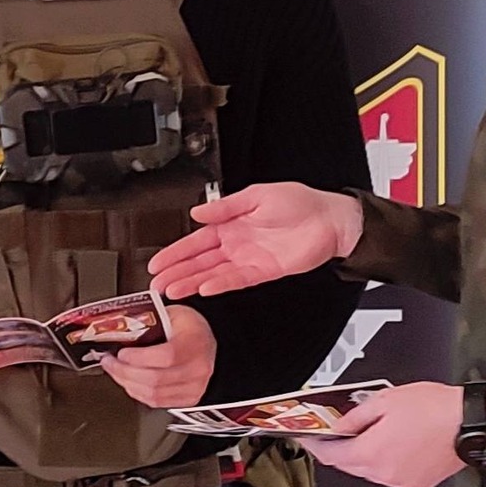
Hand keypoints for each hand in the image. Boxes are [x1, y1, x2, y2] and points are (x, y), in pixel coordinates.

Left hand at [101, 303, 216, 407]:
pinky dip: (138, 393)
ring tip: (115, 371)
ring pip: (153, 394)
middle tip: (109, 362)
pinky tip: (129, 382)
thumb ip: (149, 321)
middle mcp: (198, 368)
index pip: (166, 356)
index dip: (138, 358)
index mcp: (195, 342)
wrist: (208, 343)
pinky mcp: (188, 399)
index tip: (121, 353)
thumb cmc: (190, 327)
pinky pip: (157, 402)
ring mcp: (194, 387)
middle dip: (124, 372)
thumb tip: (119, 329)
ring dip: (127, 384)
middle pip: (155, 379)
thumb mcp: (172, 313)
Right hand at [148, 183, 364, 297]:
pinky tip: (204, 289)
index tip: (157, 262)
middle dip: (176, 272)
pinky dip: (220, 284)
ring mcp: (248, 260)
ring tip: (172, 290)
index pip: (195, 241)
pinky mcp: (263, 272)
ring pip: (213, 274)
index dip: (175, 252)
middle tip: (156, 283)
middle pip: (199, 261)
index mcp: (231, 224)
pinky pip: (236, 280)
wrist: (329, 219)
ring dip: (192, 282)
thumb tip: (198, 212)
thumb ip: (226, 207)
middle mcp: (236, 244)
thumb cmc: (299, 202)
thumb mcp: (256, 195)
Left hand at [300, 382, 465, 486]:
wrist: (470, 423)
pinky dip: (384, 462)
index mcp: (372, 453)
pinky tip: (393, 445)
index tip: (307, 438)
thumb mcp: (384, 401)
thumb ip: (355, 416)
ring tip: (371, 432)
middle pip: (349, 464)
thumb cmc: (433, 408)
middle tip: (335, 432)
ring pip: (369, 471)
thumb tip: (338, 425)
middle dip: (339, 448)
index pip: (331, 456)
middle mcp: (384, 473)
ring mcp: (401, 482)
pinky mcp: (416, 485)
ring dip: (363, 455)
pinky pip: (389, 475)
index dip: (315, 446)